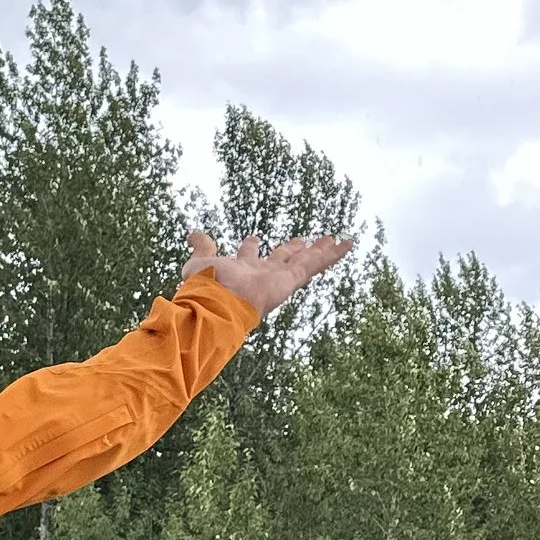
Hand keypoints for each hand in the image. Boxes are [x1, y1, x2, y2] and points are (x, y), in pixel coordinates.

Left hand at [179, 230, 354, 314]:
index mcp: (239, 272)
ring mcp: (277, 279)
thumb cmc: (204, 288)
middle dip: (290, 249)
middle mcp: (260, 276)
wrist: (214, 306)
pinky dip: (332, 254)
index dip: (250, 247)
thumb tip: (192, 234)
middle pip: (280, 259)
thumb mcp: (198, 263)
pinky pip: (314, 264)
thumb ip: (201, 248)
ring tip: (331, 240)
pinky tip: (347, 243)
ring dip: (317, 250)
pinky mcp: (290, 280)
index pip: (248, 257)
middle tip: (301, 240)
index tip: (254, 237)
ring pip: (302, 261)